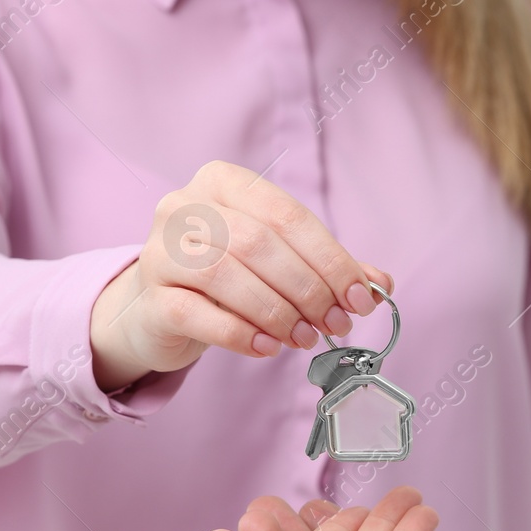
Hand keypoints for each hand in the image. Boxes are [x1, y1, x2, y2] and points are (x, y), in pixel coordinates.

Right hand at [90, 161, 392, 389]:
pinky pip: (199, 314)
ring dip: (278, 313)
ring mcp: (160, 251)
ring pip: (227, 275)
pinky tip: (269, 349)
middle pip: (258, 244)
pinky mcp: (150, 297)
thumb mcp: (277, 261)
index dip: (330, 259)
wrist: (159, 308)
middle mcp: (183, 206)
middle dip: (308, 289)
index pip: (286, 215)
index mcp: (222, 182)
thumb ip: (325, 266)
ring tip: (305, 339)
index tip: (360, 298)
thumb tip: (380, 285)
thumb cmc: (227, 278)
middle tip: (335, 324)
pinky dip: (241, 334)